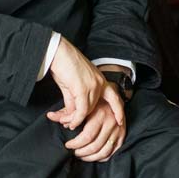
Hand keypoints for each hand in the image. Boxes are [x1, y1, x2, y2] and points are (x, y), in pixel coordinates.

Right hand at [46, 39, 126, 160]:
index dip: (118, 110)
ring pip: (87, 111)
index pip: (114, 97)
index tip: (120, 121)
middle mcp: (99, 83)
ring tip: (65, 122)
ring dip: (74, 119)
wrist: (58, 52)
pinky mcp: (83, 89)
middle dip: (84, 119)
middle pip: (95, 108)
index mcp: (100, 79)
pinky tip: (67, 121)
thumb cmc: (63, 65)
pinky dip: (74, 118)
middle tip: (70, 124)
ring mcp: (93, 86)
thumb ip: (74, 100)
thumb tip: (71, 115)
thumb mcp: (72, 84)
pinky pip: (81, 110)